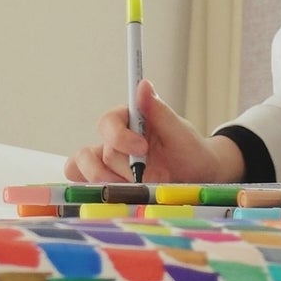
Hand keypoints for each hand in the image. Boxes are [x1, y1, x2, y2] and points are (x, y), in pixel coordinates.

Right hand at [63, 79, 246, 182]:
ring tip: (131, 189)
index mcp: (130, 120)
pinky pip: (82, 182)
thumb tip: (143, 84)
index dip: (120, 136)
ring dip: (105, 181)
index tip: (142, 148)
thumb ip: (160, 111)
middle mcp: (115, 140)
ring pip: (83, 167)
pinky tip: (111, 196)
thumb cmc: (190, 152)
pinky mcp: (107, 182)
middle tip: (143, 177)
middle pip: (99, 151)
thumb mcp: (181, 133)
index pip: (109, 122)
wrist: (198, 179)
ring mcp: (108, 163)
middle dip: (121, 167)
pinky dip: (90, 189)